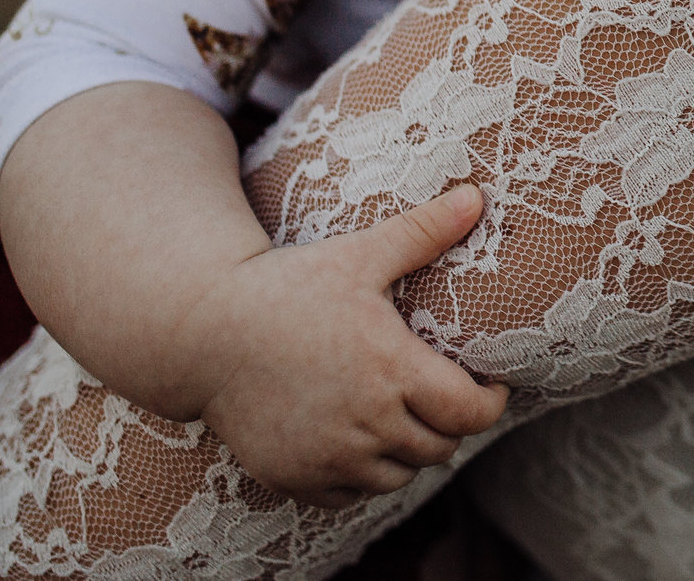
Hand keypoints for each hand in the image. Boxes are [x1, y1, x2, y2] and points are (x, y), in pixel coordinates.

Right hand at [181, 184, 509, 508]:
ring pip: (397, 478)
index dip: (490, 403)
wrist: (203, 330)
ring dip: (408, 453)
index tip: (490, 385)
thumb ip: (423, 231)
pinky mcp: (293, 477)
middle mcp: (366, 423)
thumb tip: (477, 196)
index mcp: (392, 370)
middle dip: (451, 425)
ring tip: (405, 419)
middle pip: (438, 449)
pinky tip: (358, 442)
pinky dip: (361, 477)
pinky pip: (348, 497)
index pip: (469, 413)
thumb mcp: (358, 255)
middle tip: (447, 398)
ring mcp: (328, 457)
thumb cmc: (286, 287)